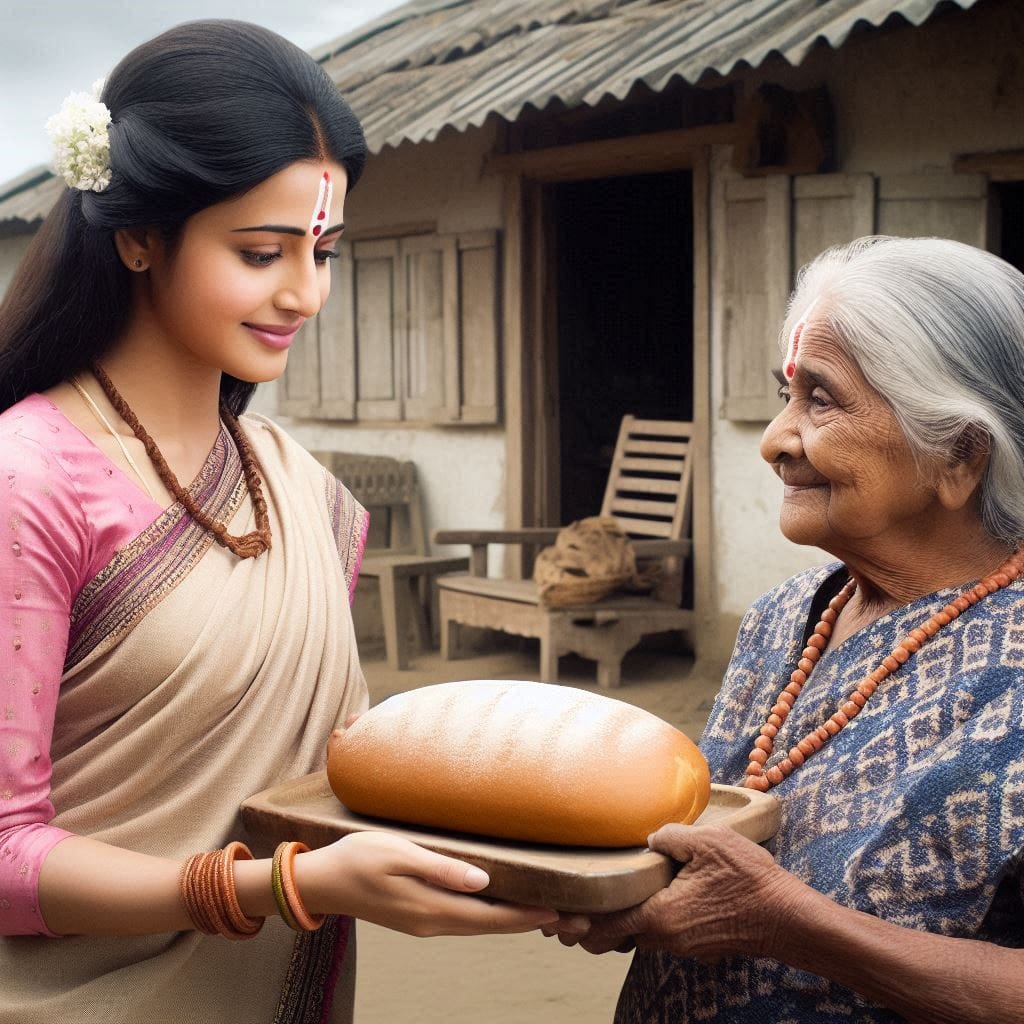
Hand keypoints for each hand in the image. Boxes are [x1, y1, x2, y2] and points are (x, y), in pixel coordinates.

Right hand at [300, 831, 559, 936]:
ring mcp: (424, 922)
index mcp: (432, 909)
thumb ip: (441, 867)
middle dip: (528, 921)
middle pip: (491, 926)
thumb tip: (483, 881)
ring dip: (510, 919)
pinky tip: (499, 903)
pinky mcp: (418, 915)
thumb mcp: (399, 853)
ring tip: (543, 909)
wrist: (322, 880)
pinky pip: (464, 919)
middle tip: (566, 916)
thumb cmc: (358, 857)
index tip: (559, 911)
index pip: (491, 917)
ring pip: (479, 925)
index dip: (526, 916)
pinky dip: (489, 915)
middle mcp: (432, 922)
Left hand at [577, 825, 809, 959]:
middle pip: (612, 936)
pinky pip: (657, 933)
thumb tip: (648, 838)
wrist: (788, 918)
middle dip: (590, 922)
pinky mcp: (695, 943)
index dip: (575, 921)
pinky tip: (645, 892)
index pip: (601, 928)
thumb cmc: (750, 880)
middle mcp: (665, 938)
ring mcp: (681, 945)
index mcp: (659, 917)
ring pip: (635, 935)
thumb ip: (669, 837)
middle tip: (572, 898)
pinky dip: (641, 918)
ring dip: (617, 919)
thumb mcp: (707, 843)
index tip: (555, 910)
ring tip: (606, 891)